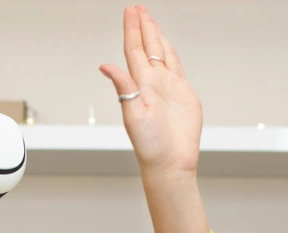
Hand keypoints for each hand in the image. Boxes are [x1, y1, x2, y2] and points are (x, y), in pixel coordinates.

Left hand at [99, 5, 202, 176]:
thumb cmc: (150, 145)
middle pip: (147, 47)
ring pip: (161, 54)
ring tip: (150, 21)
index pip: (134, 50)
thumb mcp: (133, 115)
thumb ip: (123, 88)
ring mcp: (168, 87)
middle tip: (138, 8)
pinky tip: (166, 46)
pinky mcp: (182, 94)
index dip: (132, 30)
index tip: (131, 11)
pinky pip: (175, 67)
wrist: (170, 161)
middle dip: (143, 27)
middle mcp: (152, 83)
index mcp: (140, 85)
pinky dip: (170, 53)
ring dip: (156, 37)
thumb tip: (105, 66)